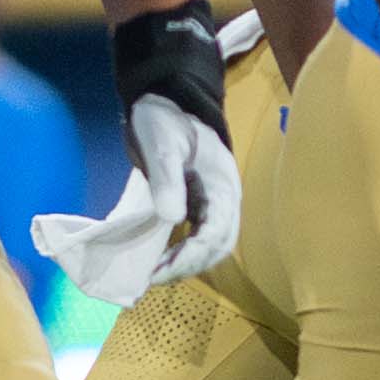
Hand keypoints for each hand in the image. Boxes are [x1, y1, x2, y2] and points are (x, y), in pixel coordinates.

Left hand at [32, 94, 242, 301]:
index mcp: (223, 184)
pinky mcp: (203, 205)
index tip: (159, 271)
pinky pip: (200, 237)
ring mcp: (217, 202)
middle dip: (189, 266)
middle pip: (219, 245)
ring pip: (212, 245)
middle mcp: (226, 197)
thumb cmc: (164, 120)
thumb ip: (166, 179)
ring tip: (155, 274)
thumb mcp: (162, 143)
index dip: (190, 256)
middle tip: (153, 277)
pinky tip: (161, 260)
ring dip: (187, 264)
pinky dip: (184, 253)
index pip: (216, 232)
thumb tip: (172, 219)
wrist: (166, 102)